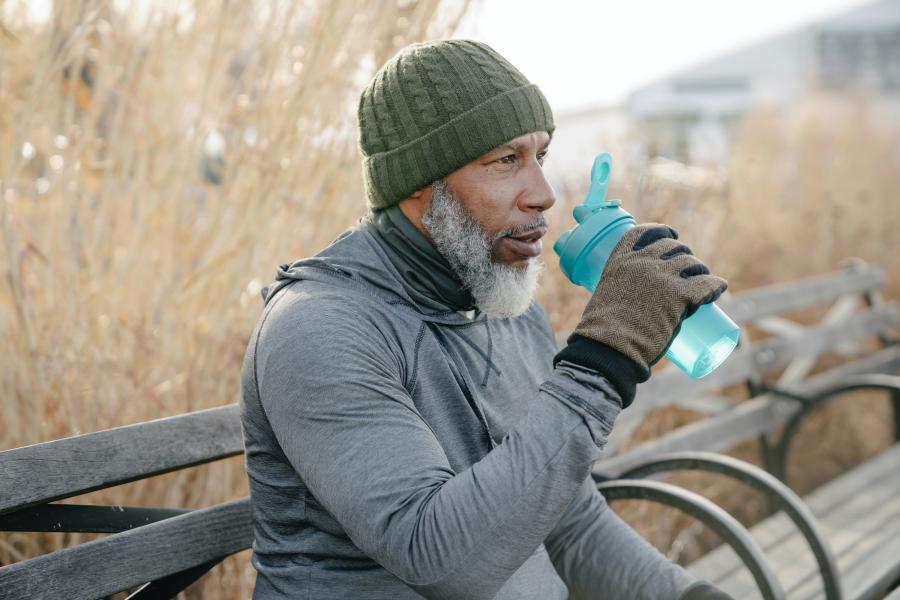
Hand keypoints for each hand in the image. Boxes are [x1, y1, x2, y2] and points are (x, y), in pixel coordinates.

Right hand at [571, 223, 726, 371]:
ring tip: (703, 280)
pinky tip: (720, 287)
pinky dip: (715, 285)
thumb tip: (636, 306)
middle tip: (689, 268)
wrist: (610, 347)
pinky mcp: (680, 294)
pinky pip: (706, 284)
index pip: (646, 232)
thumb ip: (622, 293)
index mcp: (621, 259)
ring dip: (700, 270)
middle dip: (684, 254)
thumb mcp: (607, 298)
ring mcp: (663, 276)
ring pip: (692, 264)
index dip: (662, 231)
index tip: (671, 235)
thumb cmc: (604, 332)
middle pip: (674, 247)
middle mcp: (643, 261)